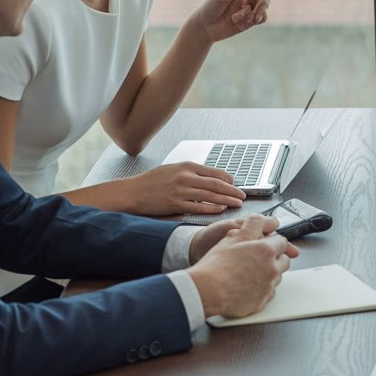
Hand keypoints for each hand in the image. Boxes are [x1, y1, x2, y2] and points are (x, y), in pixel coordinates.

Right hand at [121, 162, 245, 215]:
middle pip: (216, 184)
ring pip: (210, 196)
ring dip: (227, 200)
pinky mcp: (175, 204)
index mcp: (186, 166)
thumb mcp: (173, 169)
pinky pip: (198, 207)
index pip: (214, 172)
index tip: (235, 184)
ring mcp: (181, 191)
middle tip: (243, 195)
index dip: (228, 179)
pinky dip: (211, 208)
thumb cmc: (151, 181)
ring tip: (237, 203)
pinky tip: (220, 209)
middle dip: (233, 190)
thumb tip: (210, 178)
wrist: (132, 192)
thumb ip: (191, 173)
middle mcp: (185, 177)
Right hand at [188, 215, 299, 317]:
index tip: (267, 244)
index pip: (282, 242)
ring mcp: (268, 287)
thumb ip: (254, 225)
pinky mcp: (261, 303)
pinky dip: (262, 289)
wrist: (206, 291)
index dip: (273, 242)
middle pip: (284, 261)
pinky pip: (268, 293)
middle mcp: (271, 269)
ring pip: (277, 277)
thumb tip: (266, 220)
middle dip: (275, 258)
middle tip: (258, 258)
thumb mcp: (233, 236)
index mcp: (266, 251)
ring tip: (249, 272)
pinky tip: (247, 286)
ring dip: (269, 273)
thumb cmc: (216, 265)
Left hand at [193, 0, 294, 42]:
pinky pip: (261, 19)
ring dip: (254, 15)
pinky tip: (241, 23)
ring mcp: (250, 6)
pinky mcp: (251, 19)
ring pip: (264, 8)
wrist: (206, 27)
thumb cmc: (210, 8)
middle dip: (262, 5)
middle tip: (255, 14)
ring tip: (241, 19)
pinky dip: (253, 21)